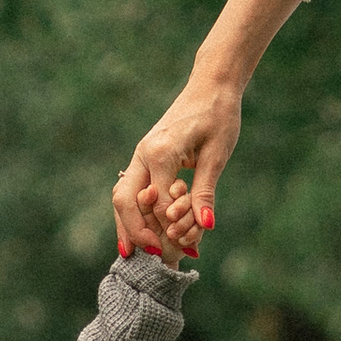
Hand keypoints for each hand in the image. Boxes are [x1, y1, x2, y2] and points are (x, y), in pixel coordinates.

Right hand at [114, 71, 243, 256]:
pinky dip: (133, 209)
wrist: (212, 84)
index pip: (157, 203)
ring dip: (127, 223)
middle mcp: (144, 154)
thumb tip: (205, 226)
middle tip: (152, 255)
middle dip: (134, 231)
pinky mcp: (146, 155)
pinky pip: (131, 187)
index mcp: (161, 153)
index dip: (171, 229)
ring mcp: (141, 153)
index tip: (190, 249)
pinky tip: (139, 229)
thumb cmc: (218, 115)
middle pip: (124, 200)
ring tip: (133, 252)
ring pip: (122, 195)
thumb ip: (205, 192)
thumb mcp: (217, 155)